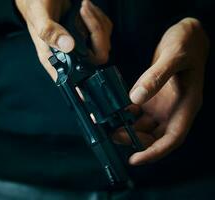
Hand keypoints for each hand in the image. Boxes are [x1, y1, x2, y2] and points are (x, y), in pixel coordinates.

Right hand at [15, 0, 112, 79]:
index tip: (91, 69)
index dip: (86, 79)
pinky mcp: (86, 33)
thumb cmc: (34, 6)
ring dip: (97, 21)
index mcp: (54, 56)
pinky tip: (87, 11)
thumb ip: (50, 31)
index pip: (74, 77)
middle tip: (85, 15)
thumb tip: (68, 46)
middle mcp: (68, 53)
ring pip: (103, 43)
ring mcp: (79, 43)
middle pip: (97, 57)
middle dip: (97, 33)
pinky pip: (103, 31)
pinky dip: (99, 19)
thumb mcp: (39, 17)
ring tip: (83, 8)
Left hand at [115, 18, 208, 164]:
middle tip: (114, 134)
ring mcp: (161, 104)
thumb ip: (156, 77)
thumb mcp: (174, 57)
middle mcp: (173, 110)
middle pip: (155, 136)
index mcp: (187, 106)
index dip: (155, 152)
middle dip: (135, 140)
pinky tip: (112, 111)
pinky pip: (136, 111)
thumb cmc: (186, 44)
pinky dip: (124, 114)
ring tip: (108, 125)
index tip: (136, 159)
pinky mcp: (151, 97)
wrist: (184, 35)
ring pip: (143, 126)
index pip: (172, 138)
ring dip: (127, 128)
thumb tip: (136, 98)